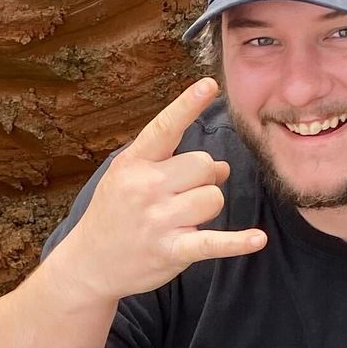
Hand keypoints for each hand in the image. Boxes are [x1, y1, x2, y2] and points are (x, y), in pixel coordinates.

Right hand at [52, 79, 265, 304]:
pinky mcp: (172, 250)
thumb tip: (221, 165)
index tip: (209, 86)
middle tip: (186, 192)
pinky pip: (214, 242)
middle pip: (204, 165)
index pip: (165, 128)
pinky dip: (238, 243)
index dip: (188, 105)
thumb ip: (168, 163)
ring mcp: (159, 220)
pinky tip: (257, 240)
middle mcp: (145, 188)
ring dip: (208, 208)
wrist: (90, 262)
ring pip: (213, 199)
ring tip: (184, 218)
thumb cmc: (114, 213)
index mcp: (133, 163)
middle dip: (205, 178)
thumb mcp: (125, 176)